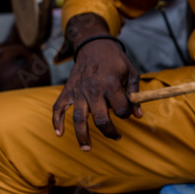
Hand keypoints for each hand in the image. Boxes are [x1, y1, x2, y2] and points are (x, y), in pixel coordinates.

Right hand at [52, 15, 142, 150]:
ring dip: (82, 136)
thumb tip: (138, 116)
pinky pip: (58, 108)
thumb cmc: (115, 60)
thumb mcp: (131, 72)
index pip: (121, 110)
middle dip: (110, 132)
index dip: (126, 114)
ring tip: (87, 149)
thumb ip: (135, 94)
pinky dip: (56, 121)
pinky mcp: (68, 90)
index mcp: (111, 84)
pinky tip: (59, 134)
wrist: (93, 44)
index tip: (127, 112)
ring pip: (79, 119)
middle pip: (101, 119)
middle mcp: (94, 89)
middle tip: (117, 137)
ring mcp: (79, 91)